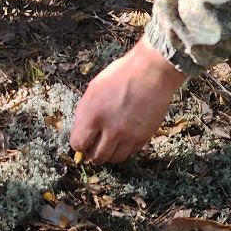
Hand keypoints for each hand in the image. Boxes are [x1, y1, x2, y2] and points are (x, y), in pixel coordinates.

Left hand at [69, 40, 186, 163]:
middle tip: (94, 147)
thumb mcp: (94, 88)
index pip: (78, 144)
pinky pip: (131, 152)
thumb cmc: (121, 75)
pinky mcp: (144, 136)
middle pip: (96, 157)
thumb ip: (84, 112)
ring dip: (109, 154)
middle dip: (92, 154)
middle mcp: (111, 129)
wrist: (152, 71)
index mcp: (93, 115)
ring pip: (115, 159)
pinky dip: (126, 149)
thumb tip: (81, 130)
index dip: (79, 144)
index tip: (82, 141)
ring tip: (109, 144)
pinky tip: (124, 138)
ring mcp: (129, 135)